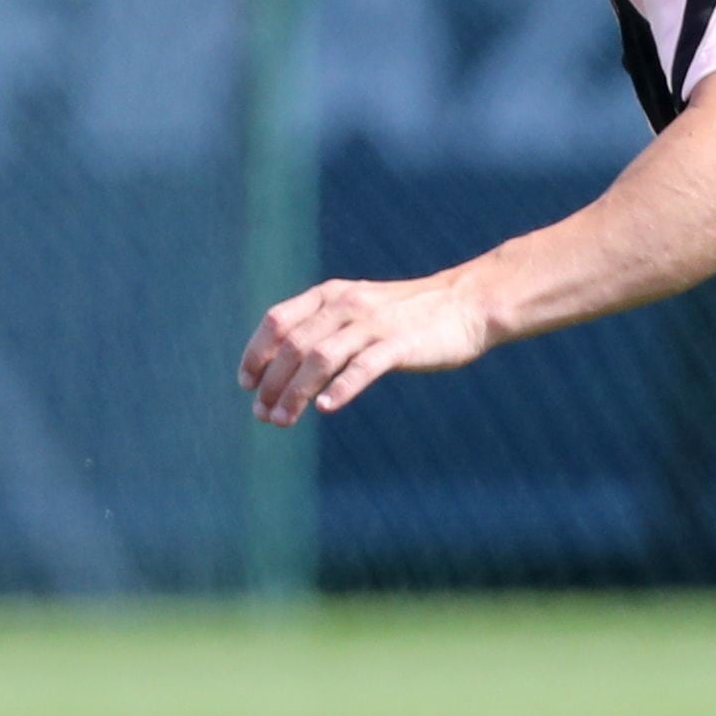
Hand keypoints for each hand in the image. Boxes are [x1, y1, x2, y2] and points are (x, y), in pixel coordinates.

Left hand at [239, 272, 490, 425]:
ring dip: (295, 392)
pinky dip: (341, 388)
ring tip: (282, 420)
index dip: (256, 353)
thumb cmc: (412, 314)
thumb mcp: (362, 308)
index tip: (246, 384)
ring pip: (320, 359)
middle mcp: (346, 306)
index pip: (278, 321)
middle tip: (262, 414)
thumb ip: (328, 327)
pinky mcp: (400, 344)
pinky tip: (325, 408)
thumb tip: (289, 362)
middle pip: (293, 346)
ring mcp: (374, 324)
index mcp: (331, 296)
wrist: (468, 304)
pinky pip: (363, 367)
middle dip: (271, 383)